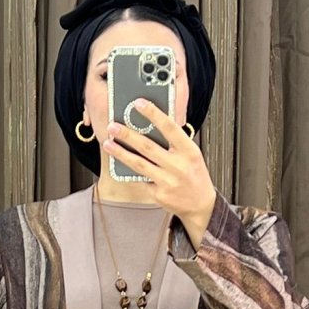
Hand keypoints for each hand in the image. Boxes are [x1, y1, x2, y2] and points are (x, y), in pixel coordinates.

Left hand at [103, 98, 216, 241]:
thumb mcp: (191, 154)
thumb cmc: (194, 175)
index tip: (138, 103)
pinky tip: (119, 162)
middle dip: (128, 135)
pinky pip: (141, 179)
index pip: (169, 128)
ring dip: (121, 153)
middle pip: (148, 147)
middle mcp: (178, 166)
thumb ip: (175, 141)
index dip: (153, 114)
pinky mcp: (158, 194)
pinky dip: (130, 170)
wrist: (200, 205)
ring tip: (107, 143)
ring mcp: (168, 182)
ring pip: (139, 164)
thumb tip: (150, 126)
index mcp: (189, 151)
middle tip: (112, 126)